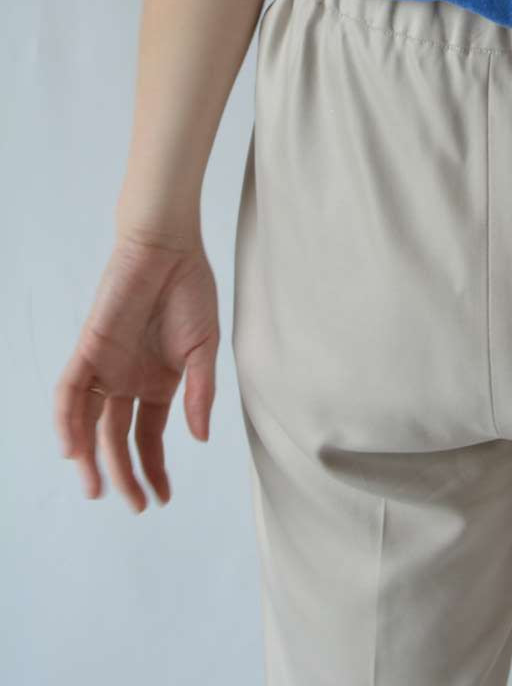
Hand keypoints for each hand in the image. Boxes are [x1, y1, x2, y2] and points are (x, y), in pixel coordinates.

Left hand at [53, 232, 219, 509]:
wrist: (169, 248)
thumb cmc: (190, 291)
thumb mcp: (204, 349)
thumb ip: (199, 393)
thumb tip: (199, 439)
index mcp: (157, 384)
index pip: (147, 438)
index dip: (153, 470)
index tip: (162, 499)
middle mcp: (127, 382)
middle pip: (117, 439)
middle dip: (123, 475)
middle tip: (135, 504)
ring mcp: (106, 367)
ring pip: (88, 423)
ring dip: (89, 458)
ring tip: (97, 490)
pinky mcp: (89, 350)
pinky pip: (70, 391)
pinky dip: (66, 420)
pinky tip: (73, 449)